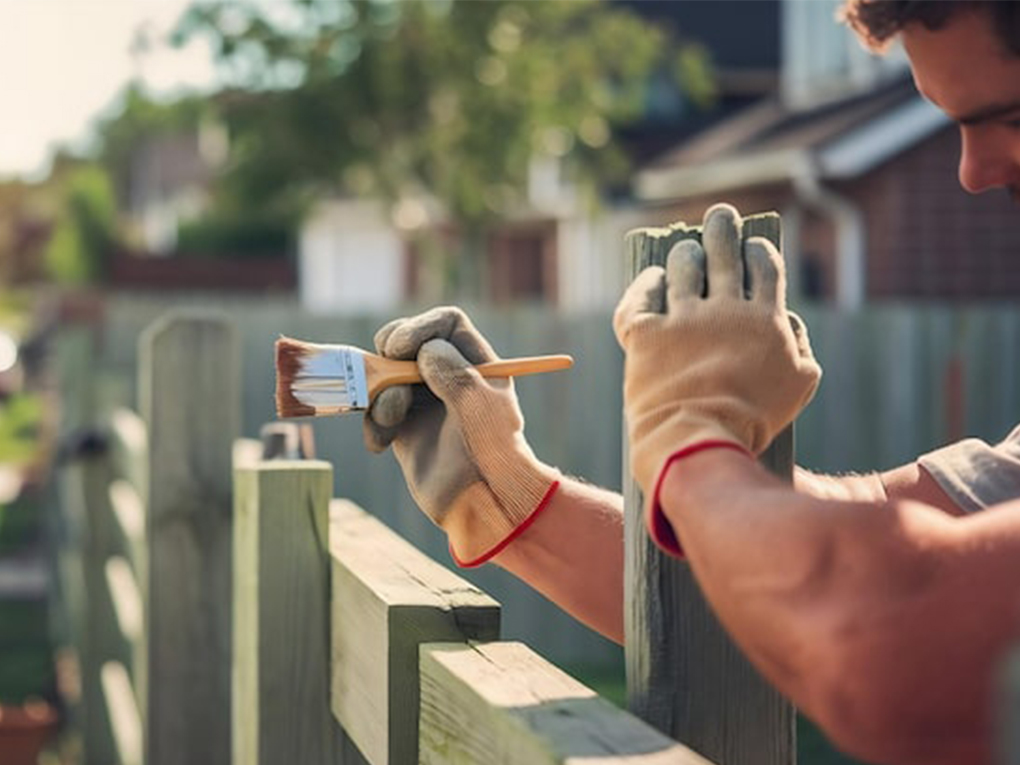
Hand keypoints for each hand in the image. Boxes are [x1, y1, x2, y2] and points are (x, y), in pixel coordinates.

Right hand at [364, 306, 559, 565]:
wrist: (484, 502)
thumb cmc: (490, 450)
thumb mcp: (478, 404)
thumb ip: (451, 371)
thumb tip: (424, 351)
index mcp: (476, 363)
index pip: (446, 324)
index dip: (421, 327)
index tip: (402, 348)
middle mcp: (449, 377)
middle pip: (409, 342)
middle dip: (390, 353)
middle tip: (384, 367)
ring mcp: (425, 402)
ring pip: (387, 376)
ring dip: (379, 394)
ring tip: (390, 422)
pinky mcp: (405, 429)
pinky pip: (377, 411)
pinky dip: (373, 422)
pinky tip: (380, 444)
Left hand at [613, 203, 820, 495]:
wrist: (700, 444)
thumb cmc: (754, 421)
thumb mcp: (799, 386)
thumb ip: (800, 345)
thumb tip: (789, 318)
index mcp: (767, 320)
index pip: (765, 266)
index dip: (758, 250)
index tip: (752, 245)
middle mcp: (727, 310)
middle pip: (725, 253)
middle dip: (723, 228)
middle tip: (721, 216)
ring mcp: (684, 320)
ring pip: (685, 267)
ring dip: (686, 255)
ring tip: (686, 253)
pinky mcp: (645, 334)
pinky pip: (642, 297)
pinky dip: (647, 285)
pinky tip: (653, 280)